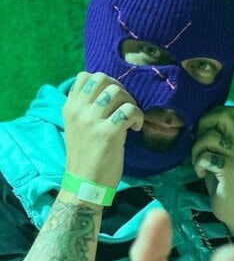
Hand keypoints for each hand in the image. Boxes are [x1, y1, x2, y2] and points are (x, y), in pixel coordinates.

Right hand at [63, 72, 143, 187]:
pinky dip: (138, 116)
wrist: (84, 184)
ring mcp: (92, 121)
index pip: (85, 76)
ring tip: (130, 119)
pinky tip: (135, 128)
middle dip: (120, 89)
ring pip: (117, 91)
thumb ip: (86, 109)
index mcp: (70, 108)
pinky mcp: (108, 133)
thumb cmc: (85, 156)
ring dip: (131, 102)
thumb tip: (107, 92)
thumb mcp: (77, 127)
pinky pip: (129, 110)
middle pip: (103, 79)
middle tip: (125, 106)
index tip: (113, 98)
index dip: (105, 82)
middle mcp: (78, 111)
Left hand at [192, 106, 233, 223]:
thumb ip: (210, 140)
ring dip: (196, 150)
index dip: (211, 115)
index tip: (202, 133)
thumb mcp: (216, 156)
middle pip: (223, 114)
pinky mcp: (232, 170)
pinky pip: (207, 157)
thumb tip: (193, 124)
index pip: (229, 110)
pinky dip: (199, 165)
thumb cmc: (221, 183)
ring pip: (210, 137)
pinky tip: (202, 175)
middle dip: (204, 124)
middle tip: (199, 144)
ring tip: (198, 164)